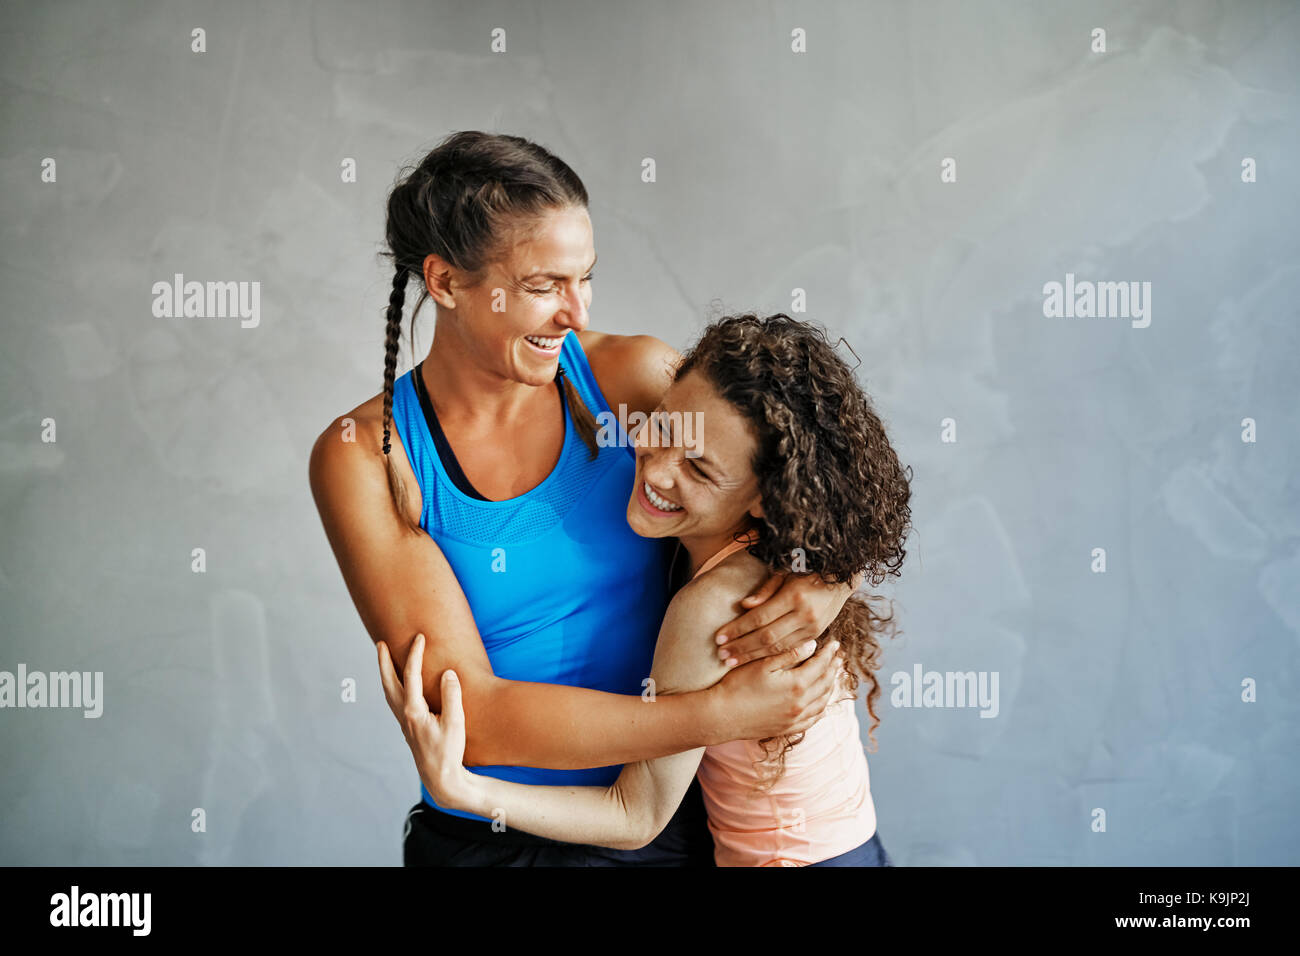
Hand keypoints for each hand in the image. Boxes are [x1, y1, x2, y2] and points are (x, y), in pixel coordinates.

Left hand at [376, 634, 473, 810]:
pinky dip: (394, 687)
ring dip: (387, 674)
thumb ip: (451, 696)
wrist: (442, 779)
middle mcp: (404, 716)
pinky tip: (401, 686)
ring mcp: (405, 723)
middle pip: (389, 683)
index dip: (414, 654)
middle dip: (384, 663)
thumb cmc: (449, 753)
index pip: (411, 676)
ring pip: (390, 693)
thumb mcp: (455, 723)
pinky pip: (396, 701)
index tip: (420, 637)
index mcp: (413, 712)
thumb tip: (447, 673)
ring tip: (386, 660)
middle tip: (381, 644)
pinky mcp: (410, 729)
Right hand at [709, 637, 840, 741]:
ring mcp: (795, 719)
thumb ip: (789, 654)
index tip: (835, 644)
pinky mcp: (787, 729)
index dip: (828, 653)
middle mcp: (800, 704)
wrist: (721, 716)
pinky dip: (821, 708)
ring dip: (830, 687)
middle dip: (833, 668)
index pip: (820, 665)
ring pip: (822, 701)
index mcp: (796, 684)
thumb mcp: (762, 664)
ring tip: (833, 676)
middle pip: (825, 683)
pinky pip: (813, 719)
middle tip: (838, 657)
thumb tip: (812, 645)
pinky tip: (821, 702)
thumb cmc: (737, 686)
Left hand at [712, 570, 860, 667]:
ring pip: (778, 648)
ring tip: (732, 662)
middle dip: (741, 647)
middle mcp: (804, 615)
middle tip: (721, 655)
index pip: (759, 618)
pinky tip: (754, 660)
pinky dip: (771, 656)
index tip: (719, 637)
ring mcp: (813, 628)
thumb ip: (765, 590)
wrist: (841, 579)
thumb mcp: (785, 573)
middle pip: (766, 637)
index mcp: (794, 596)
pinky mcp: (816, 635)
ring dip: (753, 656)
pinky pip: (790, 650)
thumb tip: (744, 605)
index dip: (738, 629)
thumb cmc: (806, 571)